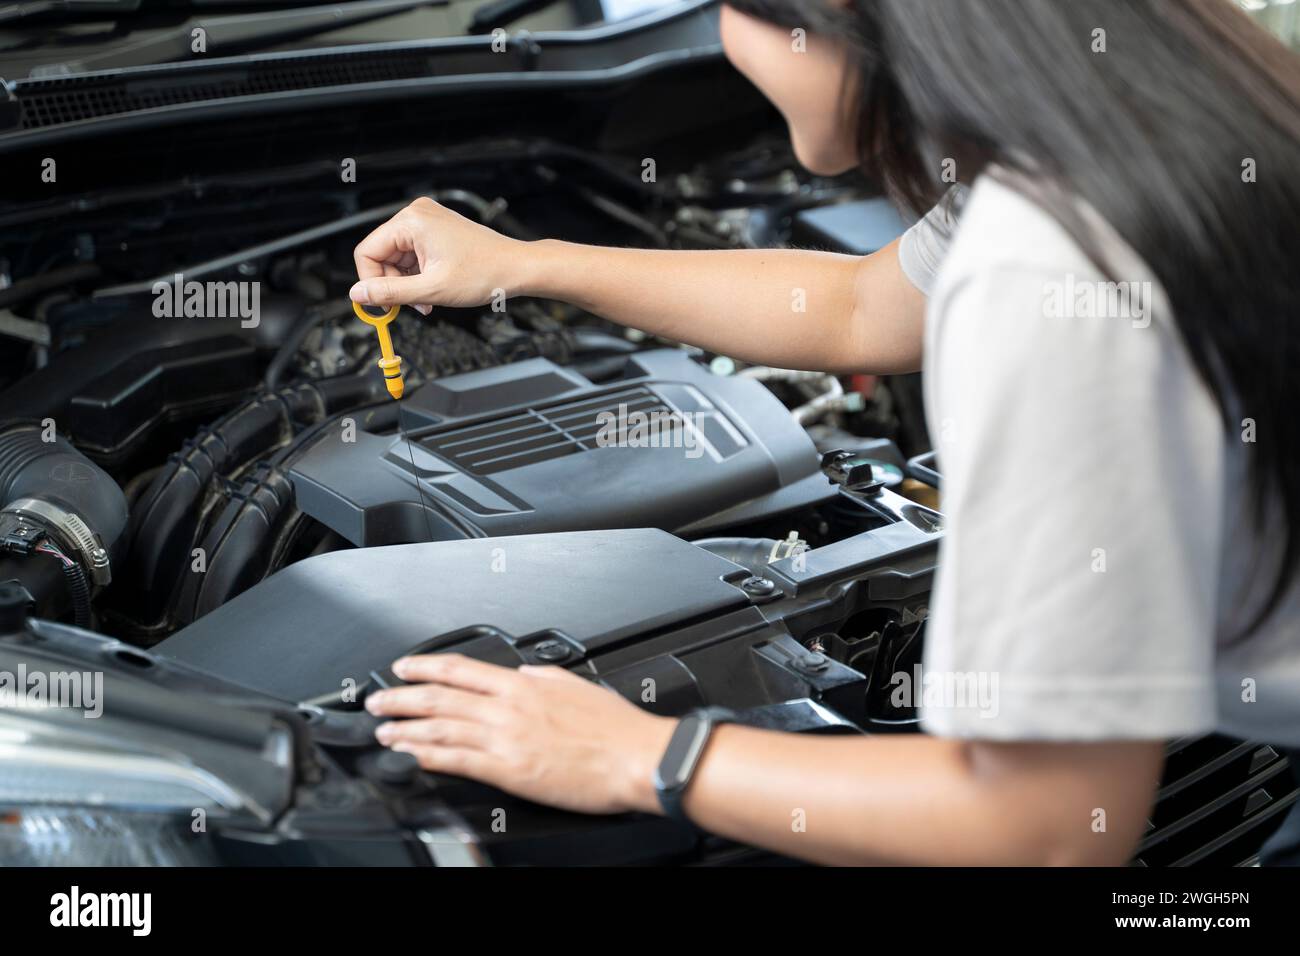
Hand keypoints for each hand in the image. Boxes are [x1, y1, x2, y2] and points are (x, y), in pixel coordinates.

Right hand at [351, 197, 527, 314]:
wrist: (517, 268)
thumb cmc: (485, 272)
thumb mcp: (431, 289)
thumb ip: (390, 292)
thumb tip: (358, 294)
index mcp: (411, 221)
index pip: (367, 252)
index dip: (372, 282)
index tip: (383, 305)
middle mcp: (416, 214)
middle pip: (381, 255)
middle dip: (394, 284)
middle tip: (413, 305)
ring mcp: (427, 221)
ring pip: (397, 258)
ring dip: (407, 283)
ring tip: (428, 300)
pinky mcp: (435, 230)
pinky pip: (412, 255)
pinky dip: (418, 275)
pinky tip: (433, 288)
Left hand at [366, 654, 675, 814]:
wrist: (635, 758)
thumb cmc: (615, 727)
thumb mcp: (574, 685)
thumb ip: (541, 678)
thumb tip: (521, 673)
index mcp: (523, 684)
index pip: (461, 669)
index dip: (425, 666)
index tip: (404, 667)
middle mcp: (508, 708)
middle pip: (440, 697)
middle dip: (402, 697)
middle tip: (376, 700)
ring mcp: (505, 739)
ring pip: (441, 728)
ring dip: (405, 728)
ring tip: (383, 730)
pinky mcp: (508, 771)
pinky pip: (457, 761)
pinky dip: (427, 756)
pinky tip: (410, 756)